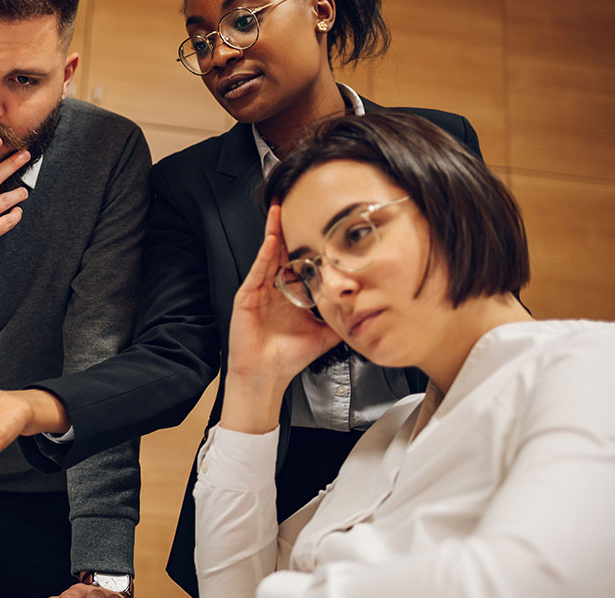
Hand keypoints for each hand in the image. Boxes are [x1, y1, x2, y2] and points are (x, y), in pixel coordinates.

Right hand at [226, 201, 339, 386]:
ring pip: (268, 255)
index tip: (319, 223)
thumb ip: (342, 319)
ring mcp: (260, 291)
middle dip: (289, 228)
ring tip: (280, 211)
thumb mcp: (324, 334)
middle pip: (282, 251)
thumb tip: (367, 310)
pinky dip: (264, 255)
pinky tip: (271, 241)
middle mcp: (275, 288)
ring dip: (274, 232)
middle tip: (297, 203)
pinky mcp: (246, 297)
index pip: (300, 260)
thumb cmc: (288, 357)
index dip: (308, 242)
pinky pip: (257, 271)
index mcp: (291, 294)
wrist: (266, 376)